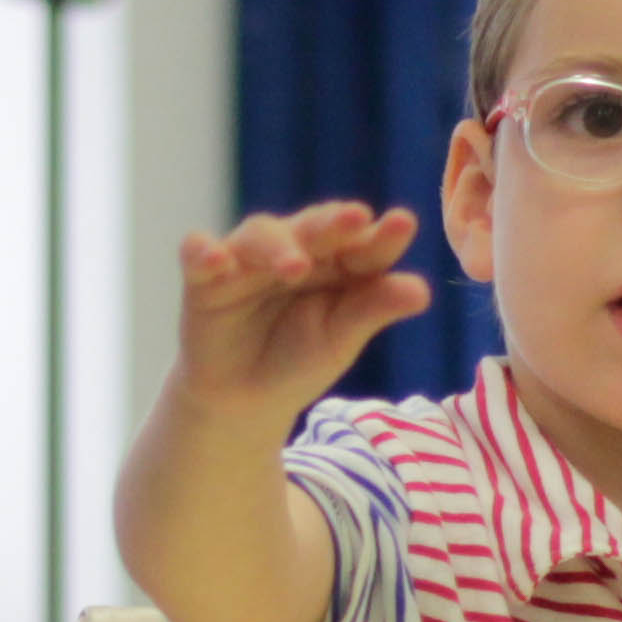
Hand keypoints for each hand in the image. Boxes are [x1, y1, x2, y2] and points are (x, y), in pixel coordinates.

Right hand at [174, 202, 427, 424]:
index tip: (403, 224)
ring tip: (295, 267)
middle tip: (357, 220)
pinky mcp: (205, 276)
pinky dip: (203, 251)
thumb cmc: (300, 361)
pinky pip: (198, 252)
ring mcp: (248, 259)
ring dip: (277, 246)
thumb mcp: (341, 339)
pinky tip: (215, 258)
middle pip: (314, 227)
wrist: (244, 401)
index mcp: (338, 262)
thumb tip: (423, 290)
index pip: (364, 243)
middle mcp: (295, 248)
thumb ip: (374, 310)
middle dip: (333, 223)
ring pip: (260, 235)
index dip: (382, 235)